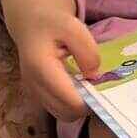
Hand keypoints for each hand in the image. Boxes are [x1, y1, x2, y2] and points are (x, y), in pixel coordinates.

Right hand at [0, 0, 99, 121]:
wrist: (31, 23)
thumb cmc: (54, 24)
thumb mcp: (74, 28)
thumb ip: (87, 52)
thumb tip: (94, 76)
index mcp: (41, 69)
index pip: (70, 102)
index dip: (91, 101)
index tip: (105, 89)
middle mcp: (33, 85)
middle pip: (67, 113)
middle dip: (87, 106)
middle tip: (100, 88)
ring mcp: (33, 92)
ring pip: (62, 114)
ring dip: (79, 106)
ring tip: (90, 86)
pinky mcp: (37, 94)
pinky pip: (57, 108)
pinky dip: (71, 103)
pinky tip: (80, 87)